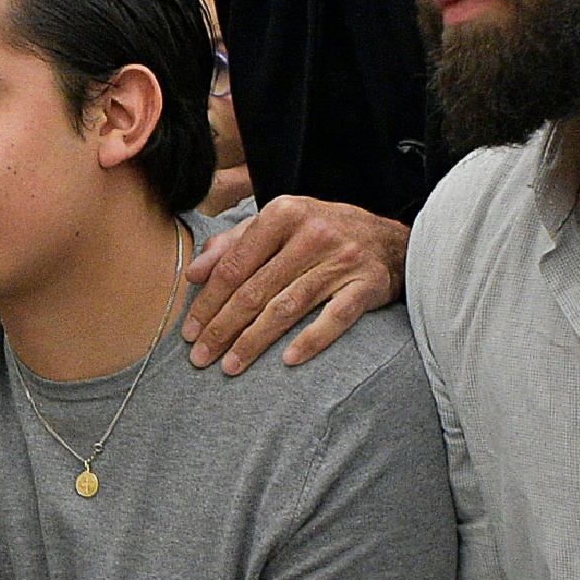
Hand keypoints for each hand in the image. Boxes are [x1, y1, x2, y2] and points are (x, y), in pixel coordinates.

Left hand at [183, 196, 406, 369]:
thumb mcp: (278, 225)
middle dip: (222, 328)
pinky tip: (287, 361)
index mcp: (284, 213)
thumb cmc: (323, 233)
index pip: (234, 266)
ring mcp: (342, 259)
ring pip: (287, 307)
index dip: (208, 302)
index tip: (189, 331)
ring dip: (254, 341)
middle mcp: (312, 233)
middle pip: (255, 290)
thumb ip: (234, 245)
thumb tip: (193, 274)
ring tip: (231, 366)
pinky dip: (311, 340)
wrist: (391, 240)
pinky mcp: (368, 284)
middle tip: (200, 357)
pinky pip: (335, 318)